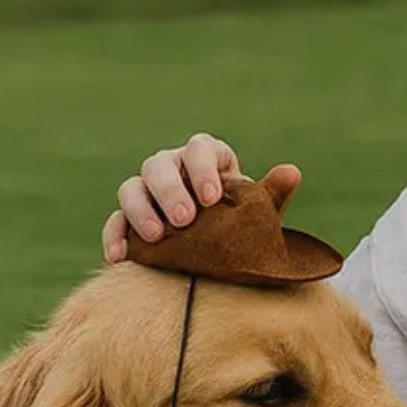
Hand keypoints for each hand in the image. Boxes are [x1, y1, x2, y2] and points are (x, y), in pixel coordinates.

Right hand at [101, 133, 298, 263]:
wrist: (224, 253)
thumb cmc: (243, 223)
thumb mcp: (259, 211)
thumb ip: (271, 193)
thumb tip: (292, 171)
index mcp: (206, 158)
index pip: (200, 148)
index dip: (203, 168)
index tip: (213, 197)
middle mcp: (172, 167)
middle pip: (159, 165)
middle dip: (170, 190)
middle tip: (186, 220)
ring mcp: (147, 192)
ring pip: (131, 188)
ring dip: (141, 210)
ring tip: (157, 237)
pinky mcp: (129, 220)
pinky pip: (114, 222)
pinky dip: (114, 236)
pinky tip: (120, 257)